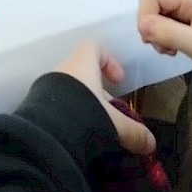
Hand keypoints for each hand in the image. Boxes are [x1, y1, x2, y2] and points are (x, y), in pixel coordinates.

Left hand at [55, 41, 155, 155]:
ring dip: (87, 106)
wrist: (46, 130)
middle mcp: (64, 69)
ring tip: (99, 129)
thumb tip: (151, 143)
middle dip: (101, 94)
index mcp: (82, 63)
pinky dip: (73, 116)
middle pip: (85, 73)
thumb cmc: (84, 112)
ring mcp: (49, 85)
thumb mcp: (114, 123)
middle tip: (113, 117)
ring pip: (73, 91)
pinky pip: (60, 104)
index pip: (94, 47)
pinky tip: (81, 135)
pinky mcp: (40, 103)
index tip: (119, 82)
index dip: (110, 60)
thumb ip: (134, 132)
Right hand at [137, 0, 191, 76]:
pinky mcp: (191, 18)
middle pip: (154, 1)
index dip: (145, 16)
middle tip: (162, 48)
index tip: (151, 41)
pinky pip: (167, 20)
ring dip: (157, 31)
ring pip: (158, 11)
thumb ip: (170, 33)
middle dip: (150, 24)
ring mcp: (190, 6)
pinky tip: (175, 48)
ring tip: (170, 50)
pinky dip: (165, 34)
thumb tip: (141, 24)